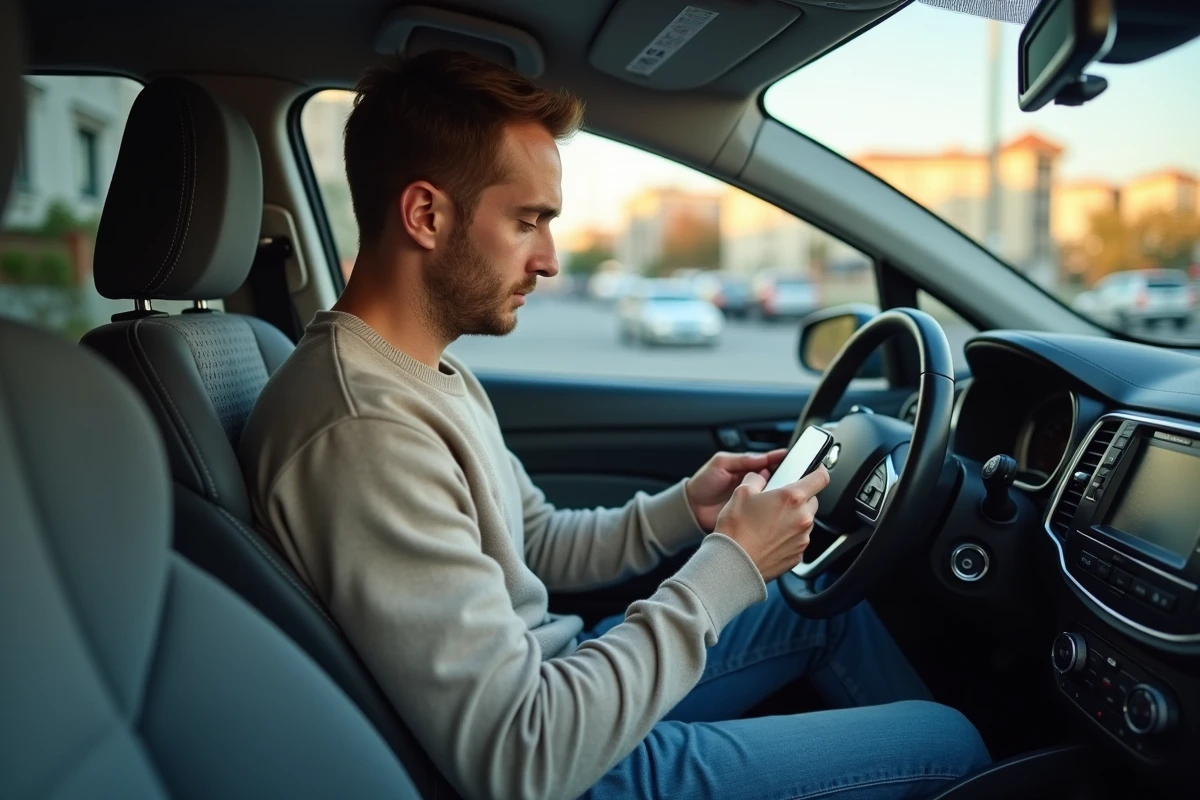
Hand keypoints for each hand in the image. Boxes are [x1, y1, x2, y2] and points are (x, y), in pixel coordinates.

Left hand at [685, 449, 788, 532]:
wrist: (691, 509)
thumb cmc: (703, 484)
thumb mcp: (720, 465)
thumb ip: (742, 460)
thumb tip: (763, 457)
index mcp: (747, 467)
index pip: (769, 461)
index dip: (780, 459)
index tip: (792, 458)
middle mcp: (753, 483)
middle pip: (776, 478)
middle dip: (786, 477)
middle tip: (795, 477)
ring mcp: (754, 499)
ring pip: (774, 495)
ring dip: (780, 494)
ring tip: (789, 493)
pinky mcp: (752, 514)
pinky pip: (766, 511)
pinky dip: (773, 509)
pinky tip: (779, 509)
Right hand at [713, 466, 829, 581]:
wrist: (734, 564)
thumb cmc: (736, 531)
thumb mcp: (741, 493)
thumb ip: (756, 479)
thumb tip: (760, 477)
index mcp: (791, 498)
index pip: (820, 478)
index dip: (818, 470)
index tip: (815, 470)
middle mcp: (802, 518)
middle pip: (812, 500)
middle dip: (799, 498)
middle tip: (778, 501)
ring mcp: (802, 539)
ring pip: (805, 520)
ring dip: (793, 518)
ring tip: (769, 522)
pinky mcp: (798, 555)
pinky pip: (799, 539)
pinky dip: (789, 536)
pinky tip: (770, 537)